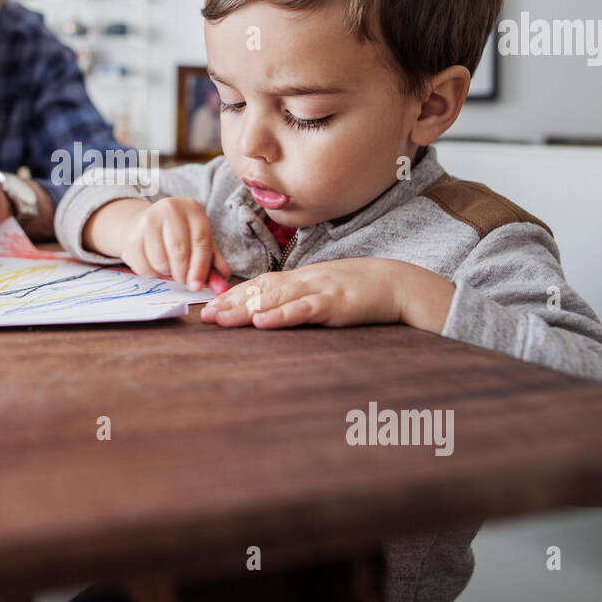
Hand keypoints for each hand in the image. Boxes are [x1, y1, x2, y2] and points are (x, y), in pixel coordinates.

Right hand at [111, 197, 230, 291]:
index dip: (200, 267)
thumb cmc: (179, 235)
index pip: (200, 241)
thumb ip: (213, 262)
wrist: (144, 224)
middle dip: (183, 273)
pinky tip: (153, 264)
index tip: (197, 286)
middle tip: (183, 281)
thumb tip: (223, 281)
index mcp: (193, 209)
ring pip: (160, 260)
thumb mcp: (199, 242)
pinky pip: (142, 265)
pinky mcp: (132, 234)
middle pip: (179, 250)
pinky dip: (150, 273)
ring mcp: (148, 219)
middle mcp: (170, 208)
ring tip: (168, 266)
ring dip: (166, 272)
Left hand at [200, 258, 454, 330]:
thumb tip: (272, 313)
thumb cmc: (359, 291)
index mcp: (300, 279)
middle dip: (230, 303)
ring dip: (246, 309)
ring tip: (221, 319)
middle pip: (259, 290)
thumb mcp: (324, 292)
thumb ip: (299, 299)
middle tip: (204, 317)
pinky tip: (262, 322)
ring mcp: (318, 290)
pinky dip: (281, 315)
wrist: (396, 283)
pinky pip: (303, 309)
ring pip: (275, 298)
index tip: (208, 308)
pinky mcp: (334, 303)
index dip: (232, 295)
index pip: (259, 285)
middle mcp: (303, 280)